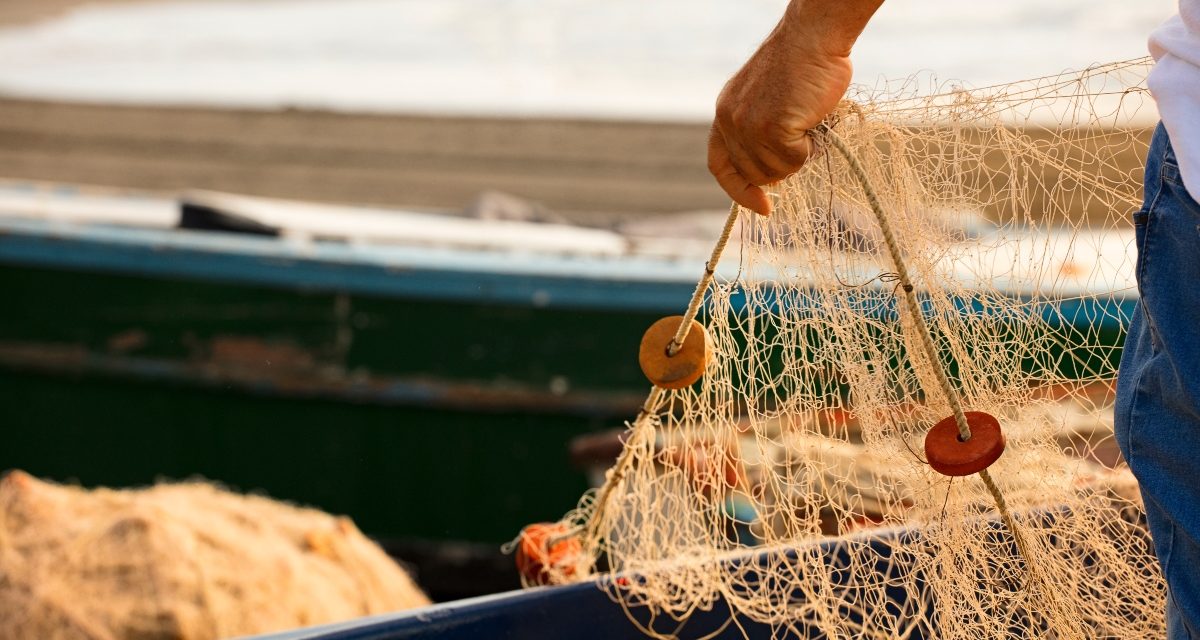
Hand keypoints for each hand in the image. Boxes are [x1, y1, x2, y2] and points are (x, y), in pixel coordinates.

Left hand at [708, 6, 860, 215]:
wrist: (812, 37)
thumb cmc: (801, 65)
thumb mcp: (766, 99)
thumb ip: (760, 130)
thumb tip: (772, 173)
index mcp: (724, 114)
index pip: (720, 165)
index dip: (738, 190)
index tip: (762, 206)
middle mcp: (729, 122)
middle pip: (754, 173)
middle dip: (782, 167)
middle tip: (803, 140)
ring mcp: (748, 127)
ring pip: (776, 171)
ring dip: (799, 155)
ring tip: (808, 122)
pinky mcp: (770, 129)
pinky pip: (794, 161)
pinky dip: (809, 148)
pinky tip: (811, 120)